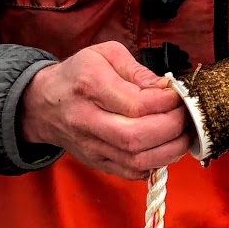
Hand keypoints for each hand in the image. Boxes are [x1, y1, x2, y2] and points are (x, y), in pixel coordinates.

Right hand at [18, 41, 193, 179]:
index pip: (136, 104)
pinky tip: (165, 148)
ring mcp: (91, 147)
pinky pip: (131, 173)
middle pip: (137, 137)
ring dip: (169, 150)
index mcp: (90, 85)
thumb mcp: (104, 54)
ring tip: (183, 134)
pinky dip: (155, 164)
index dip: (166, 103)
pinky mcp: (96, 163)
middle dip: (172, 127)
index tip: (178, 95)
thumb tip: (165, 88)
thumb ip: (137, 70)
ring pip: (136, 160)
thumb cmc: (78, 75)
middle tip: (186, 116)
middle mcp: (88, 120)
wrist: (42, 104)